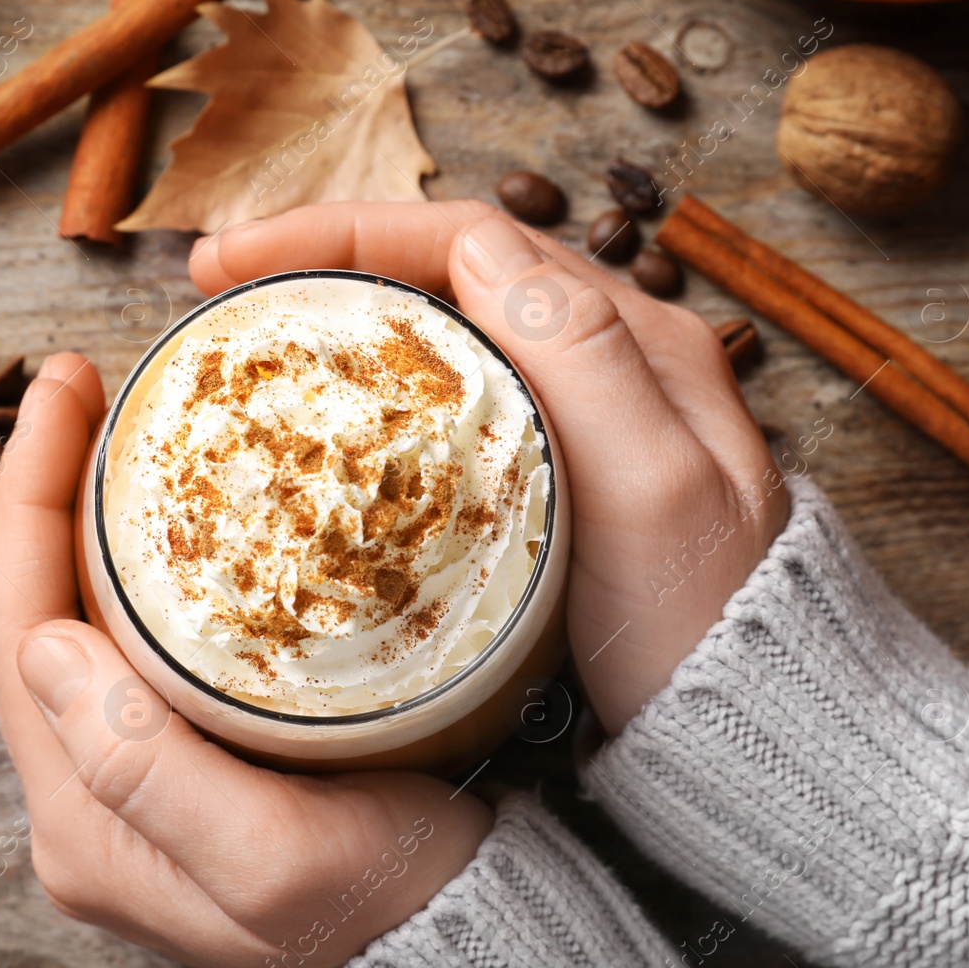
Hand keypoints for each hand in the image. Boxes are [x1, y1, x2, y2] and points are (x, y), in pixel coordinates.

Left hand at [0, 352, 492, 967]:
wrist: (452, 950)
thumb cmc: (387, 907)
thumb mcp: (277, 860)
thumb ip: (147, 769)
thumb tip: (42, 642)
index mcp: (85, 820)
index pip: (14, 627)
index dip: (26, 496)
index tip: (66, 386)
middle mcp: (82, 804)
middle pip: (26, 615)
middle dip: (41, 488)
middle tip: (88, 382)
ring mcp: (121, 789)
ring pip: (69, 623)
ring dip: (78, 519)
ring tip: (119, 425)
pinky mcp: (172, 770)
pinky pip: (119, 643)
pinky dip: (128, 562)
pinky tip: (168, 512)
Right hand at [191, 201, 789, 733]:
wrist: (749, 736)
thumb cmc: (704, 631)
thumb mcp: (656, 492)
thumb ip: (584, 362)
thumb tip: (481, 245)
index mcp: (633, 338)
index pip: (466, 239)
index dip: (341, 232)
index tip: (232, 262)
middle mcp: (609, 360)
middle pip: (446, 269)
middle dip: (327, 259)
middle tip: (219, 287)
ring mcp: (582, 419)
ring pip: (444, 330)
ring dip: (347, 314)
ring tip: (253, 334)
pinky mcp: (555, 480)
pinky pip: (452, 401)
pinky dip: (377, 388)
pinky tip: (326, 418)